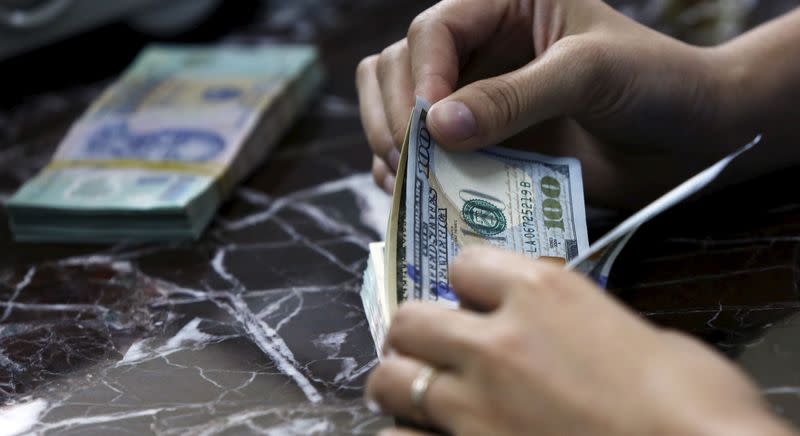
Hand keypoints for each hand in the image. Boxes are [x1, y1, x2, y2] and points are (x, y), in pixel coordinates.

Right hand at [356, 0, 752, 207]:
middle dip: (395, 112)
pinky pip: (425, 154)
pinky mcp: (483, 144)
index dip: (423, 74)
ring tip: (407, 182)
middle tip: (410, 159)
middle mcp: (482, 50)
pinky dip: (411, 173)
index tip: (429, 124)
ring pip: (399, 109)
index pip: (436, 30)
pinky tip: (417, 194)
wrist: (689, 138)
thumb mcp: (588, 74)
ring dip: (392, 143)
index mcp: (505, 7)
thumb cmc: (655, 82)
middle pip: (399, 67)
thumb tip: (437, 126)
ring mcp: (478, 100)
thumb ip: (514, 97)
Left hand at [365, 247, 794, 435]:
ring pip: (390, 379)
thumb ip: (582, 326)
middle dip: (418, 333)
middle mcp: (494, 341)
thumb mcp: (642, 338)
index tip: (475, 302)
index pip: (464, 265)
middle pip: (409, 319)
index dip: (468, 284)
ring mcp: (474, 405)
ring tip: (419, 396)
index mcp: (541, 292)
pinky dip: (408, 434)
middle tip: (434, 350)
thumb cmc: (693, 401)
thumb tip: (567, 335)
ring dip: (401, 384)